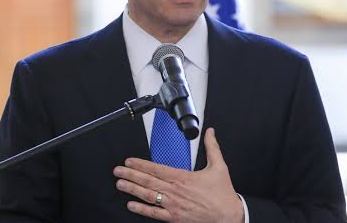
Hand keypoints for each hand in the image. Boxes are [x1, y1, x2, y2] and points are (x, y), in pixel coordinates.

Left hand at [113, 128, 243, 222]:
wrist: (228, 217)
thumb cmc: (223, 194)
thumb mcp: (219, 166)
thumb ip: (212, 147)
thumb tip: (210, 131)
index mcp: (183, 177)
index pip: (156, 169)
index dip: (140, 164)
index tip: (129, 161)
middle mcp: (175, 191)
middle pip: (147, 181)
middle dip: (130, 175)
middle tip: (118, 171)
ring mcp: (173, 206)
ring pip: (148, 196)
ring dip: (132, 189)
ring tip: (120, 184)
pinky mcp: (174, 218)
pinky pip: (154, 213)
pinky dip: (142, 209)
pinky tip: (131, 205)